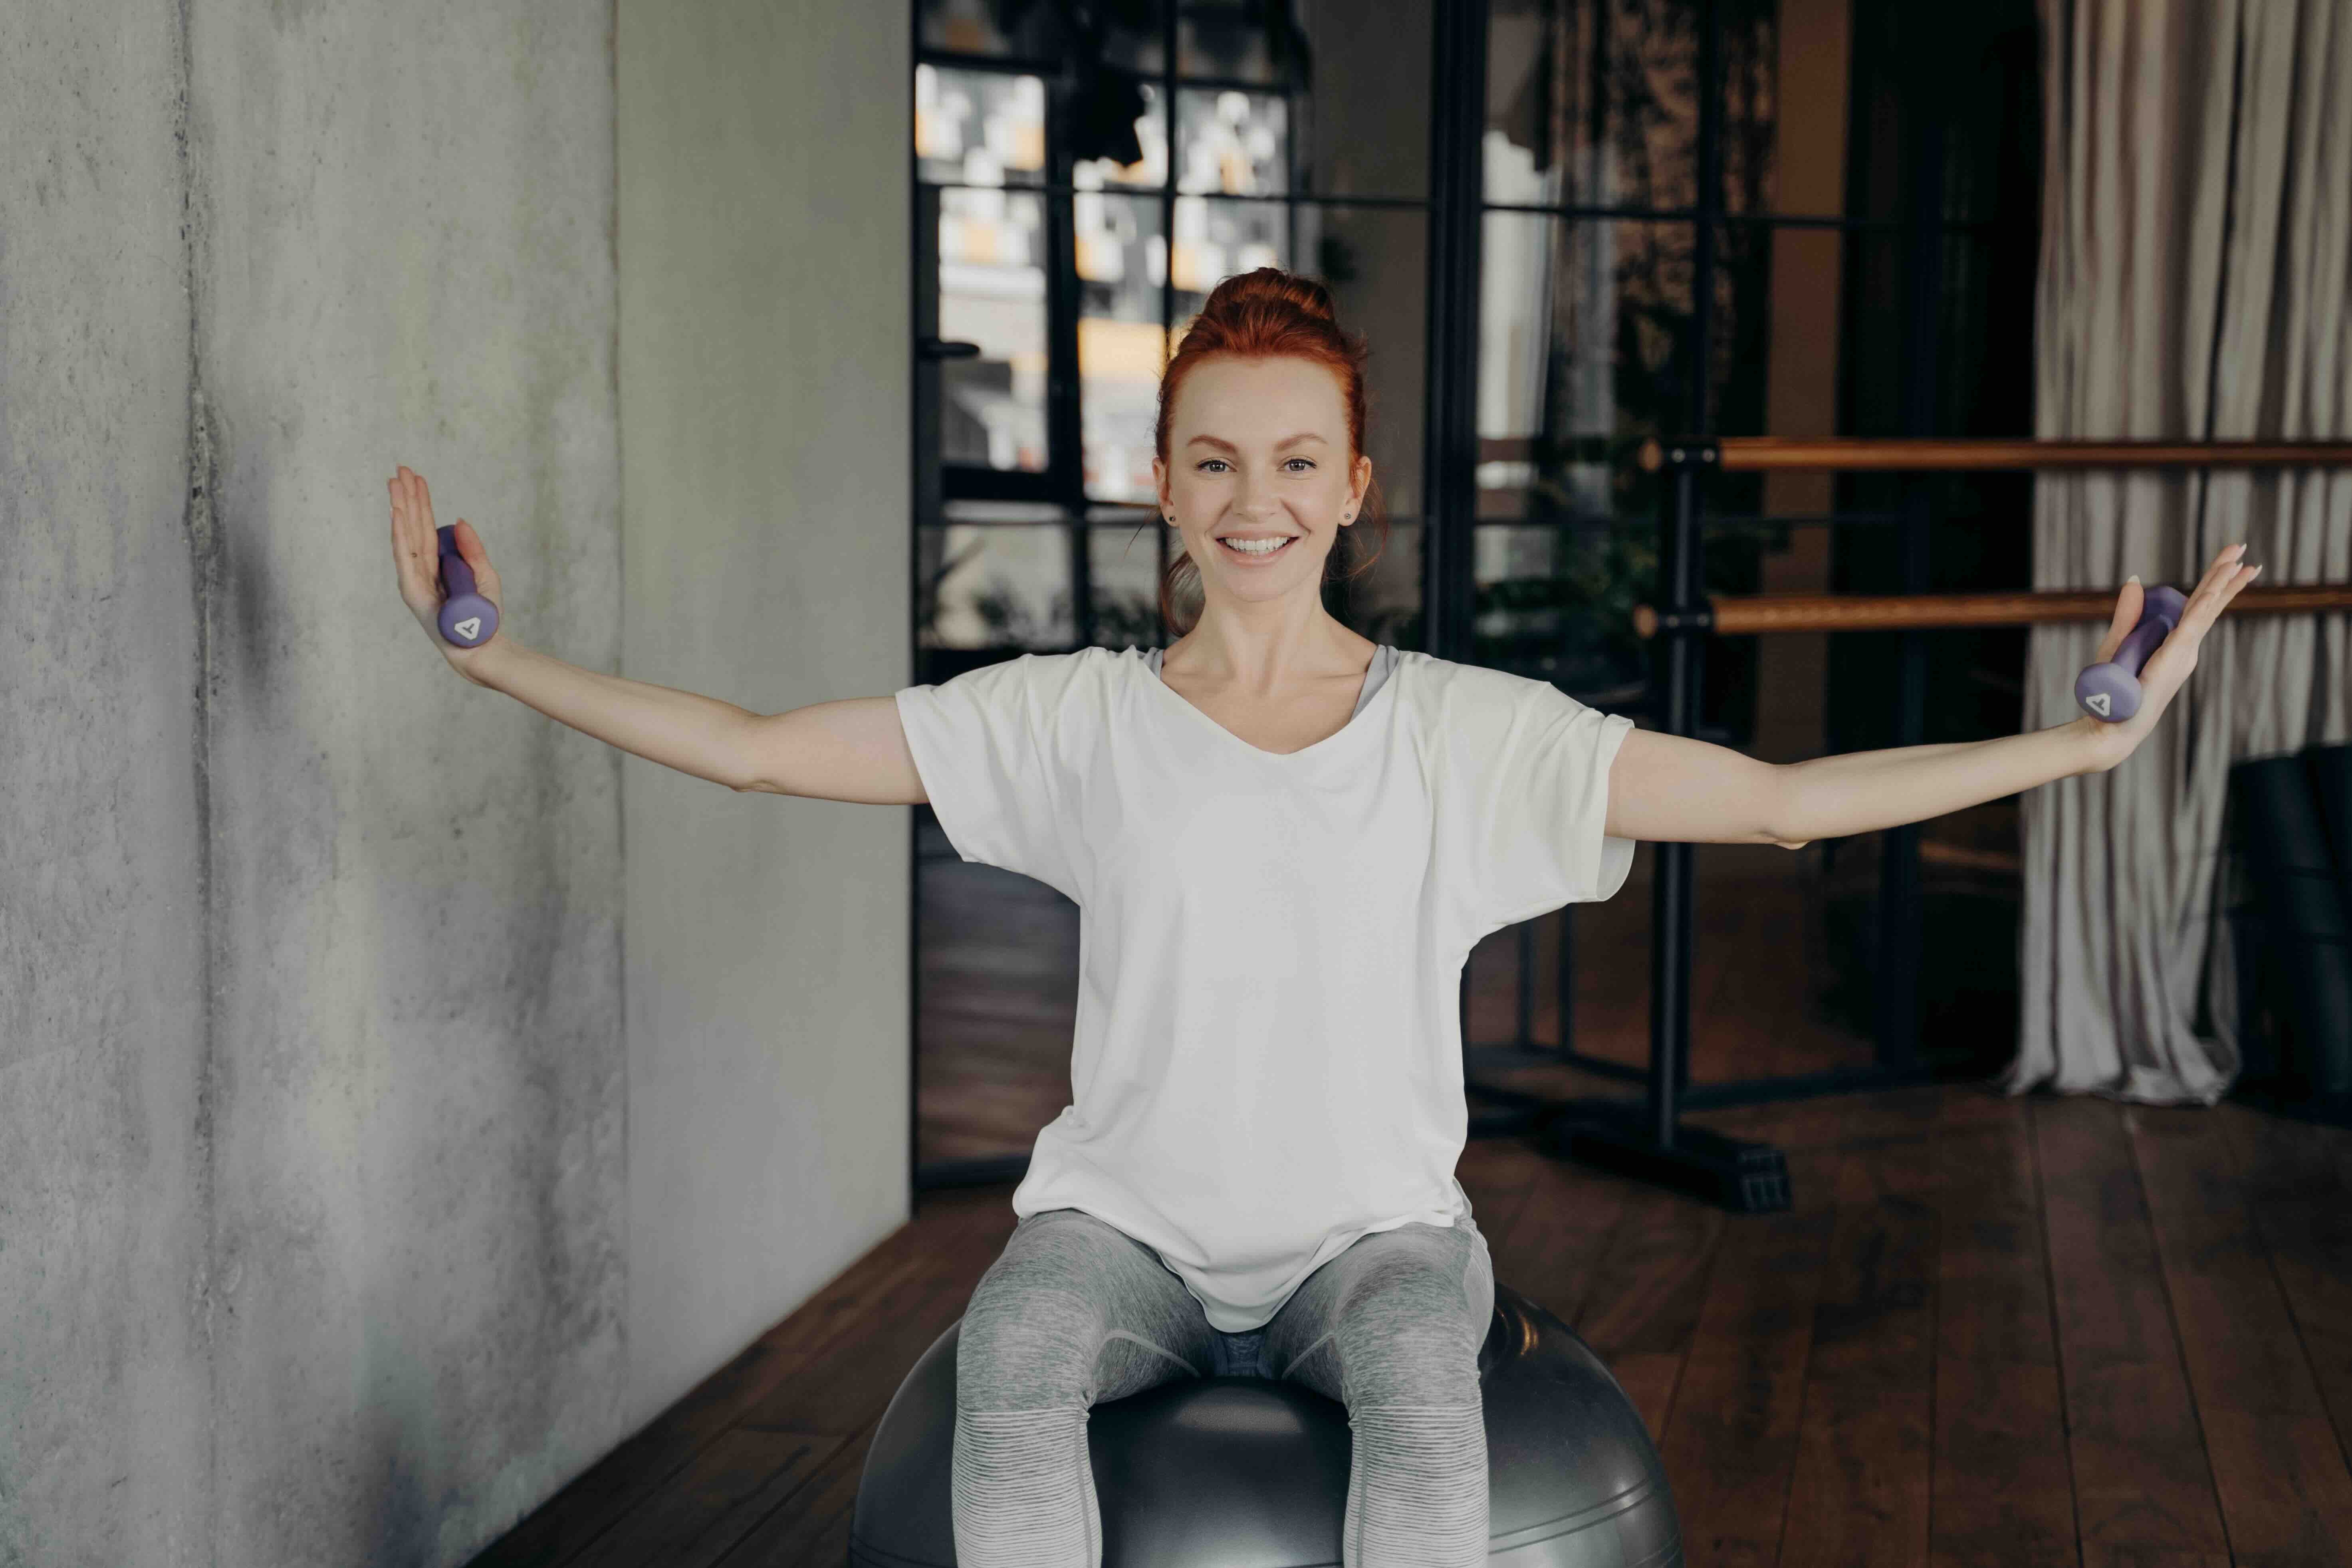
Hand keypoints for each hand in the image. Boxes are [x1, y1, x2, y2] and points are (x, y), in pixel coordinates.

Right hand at [388, 465, 505, 684]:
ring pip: (406, 536)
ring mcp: (414, 580)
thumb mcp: (485, 575)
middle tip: (400, 469)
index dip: (421, 502)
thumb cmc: (484, 616)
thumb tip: (460, 520)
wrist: (483, 646)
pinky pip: (406, 557)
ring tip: (394, 482)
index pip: (426, 527)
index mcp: (437, 565)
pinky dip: (400, 534)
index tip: (416, 477)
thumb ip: (472, 549)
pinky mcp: (412, 592)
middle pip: (413, 527)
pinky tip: (397, 513)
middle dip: (406, 497)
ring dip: (400, 508)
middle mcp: (422, 570)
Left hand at [2077, 541, 2260, 770]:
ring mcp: (2181, 654)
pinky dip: (2201, 610)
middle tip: (2242, 548)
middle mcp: (2185, 647)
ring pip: (2204, 612)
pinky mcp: (2170, 661)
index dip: (2215, 580)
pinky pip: (2188, 630)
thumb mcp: (2119, 642)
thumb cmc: (2115, 690)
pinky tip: (2212, 593)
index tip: (2231, 557)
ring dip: (2221, 586)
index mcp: (2177, 642)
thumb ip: (2129, 612)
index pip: (2199, 605)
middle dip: (2226, 575)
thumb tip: (2134, 580)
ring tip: (2241, 563)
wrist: (2111, 724)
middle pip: (2208, 603)